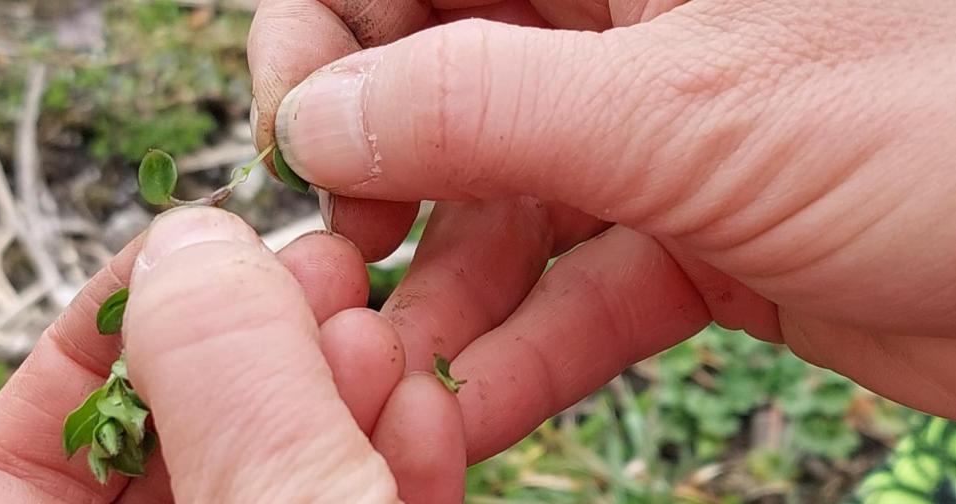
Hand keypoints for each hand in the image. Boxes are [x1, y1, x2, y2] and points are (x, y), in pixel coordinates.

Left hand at [0, 207, 464, 502]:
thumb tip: (197, 250)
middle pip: (179, 447)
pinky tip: (423, 408)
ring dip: (337, 391)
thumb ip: (235, 396)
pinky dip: (394, 460)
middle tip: (315, 271)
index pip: (22, 466)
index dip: (95, 340)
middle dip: (251, 344)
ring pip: (283, 472)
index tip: (186, 253)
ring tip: (374, 330)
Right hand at [251, 0, 955, 464]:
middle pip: (435, 90)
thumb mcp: (685, 110)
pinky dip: (523, 354)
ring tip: (388, 379)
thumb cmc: (941, 129)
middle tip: (342, 261)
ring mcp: (650, 141)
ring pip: (498, 210)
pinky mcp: (686, 240)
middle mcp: (622, 33)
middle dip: (375, 184)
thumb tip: (318, 119)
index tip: (298, 137)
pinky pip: (574, 292)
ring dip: (440, 300)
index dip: (329, 37)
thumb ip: (480, 107)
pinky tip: (465, 414)